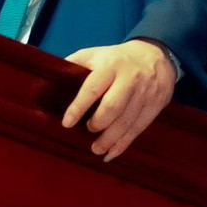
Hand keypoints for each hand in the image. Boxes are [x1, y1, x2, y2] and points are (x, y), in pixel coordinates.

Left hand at [61, 40, 176, 161]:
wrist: (155, 55)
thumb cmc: (116, 58)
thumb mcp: (95, 53)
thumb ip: (75, 64)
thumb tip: (51, 79)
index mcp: (110, 66)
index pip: (92, 88)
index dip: (78, 107)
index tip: (67, 123)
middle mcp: (129, 79)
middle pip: (113, 107)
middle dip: (98, 124)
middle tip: (87, 130)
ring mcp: (144, 93)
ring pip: (126, 122)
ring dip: (109, 139)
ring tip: (96, 149)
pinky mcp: (154, 106)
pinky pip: (138, 128)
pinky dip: (124, 144)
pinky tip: (111, 153)